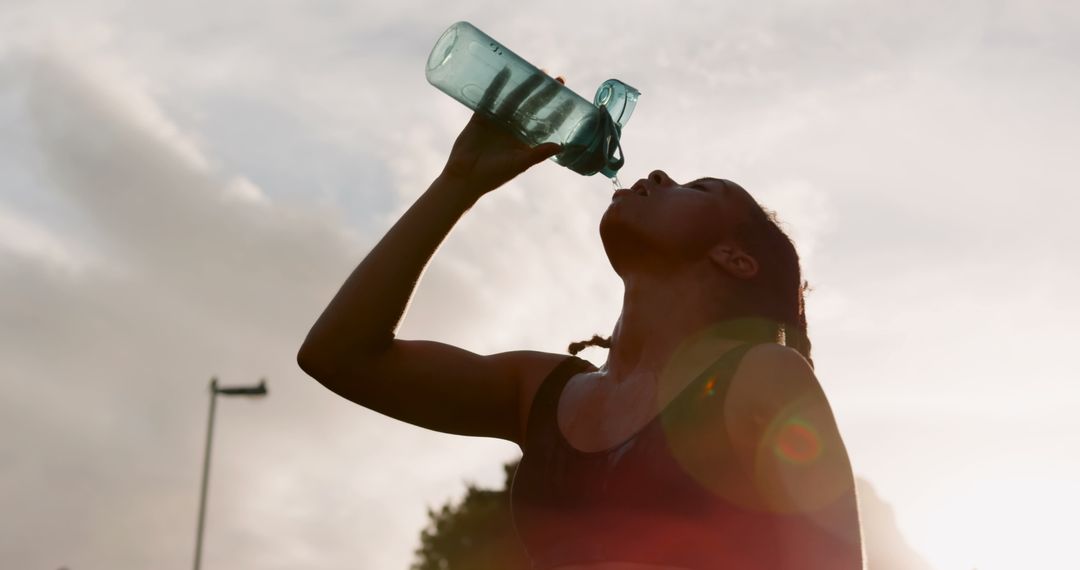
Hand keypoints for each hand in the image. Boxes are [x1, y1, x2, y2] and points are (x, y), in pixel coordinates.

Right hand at [439, 73, 566, 196]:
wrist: (465, 177)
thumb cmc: (493, 175)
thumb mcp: (519, 163)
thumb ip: (538, 154)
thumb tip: (561, 146)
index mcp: (524, 140)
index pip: (543, 121)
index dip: (556, 110)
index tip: (569, 98)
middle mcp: (512, 128)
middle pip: (531, 106)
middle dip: (543, 93)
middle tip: (558, 79)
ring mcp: (497, 121)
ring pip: (513, 99)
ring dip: (524, 85)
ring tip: (537, 72)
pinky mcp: (481, 117)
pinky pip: (490, 98)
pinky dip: (497, 85)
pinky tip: (504, 72)